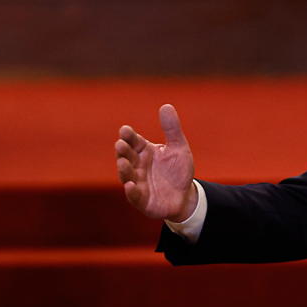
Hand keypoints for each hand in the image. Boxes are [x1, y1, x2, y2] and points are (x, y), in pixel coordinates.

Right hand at [115, 104, 197, 221]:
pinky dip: (131, 191)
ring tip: (123, 163)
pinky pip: (134, 196)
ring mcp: (138, 183)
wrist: (185, 196)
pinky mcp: (142, 200)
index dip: (128, 136)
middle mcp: (137, 166)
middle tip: (121, 144)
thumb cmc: (178, 170)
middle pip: (126, 157)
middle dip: (123, 151)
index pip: (133, 141)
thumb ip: (172, 129)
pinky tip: (130, 186)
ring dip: (124, 170)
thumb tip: (166, 105)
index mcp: (143, 151)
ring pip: (127, 176)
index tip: (125, 130)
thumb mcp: (178, 147)